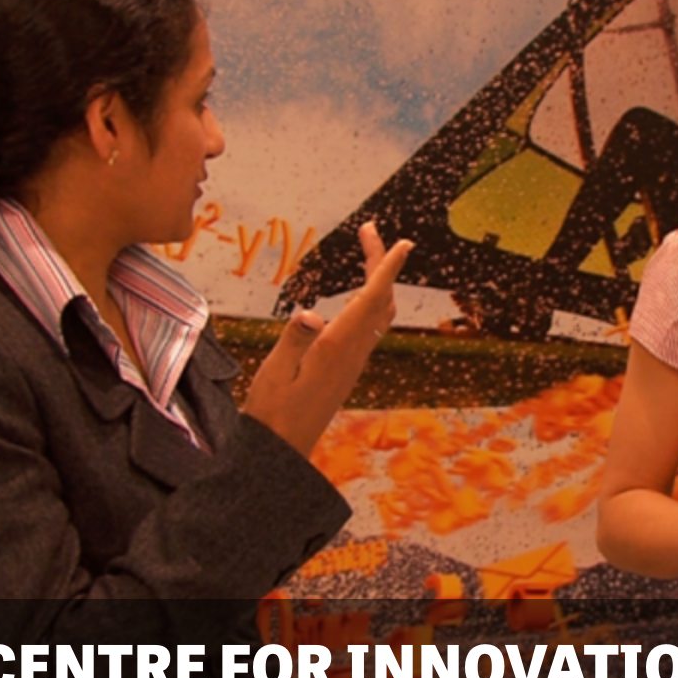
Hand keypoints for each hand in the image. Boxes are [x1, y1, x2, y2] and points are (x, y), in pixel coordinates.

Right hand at [244, 221, 411, 454]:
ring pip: (379, 313)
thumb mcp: (274, 373)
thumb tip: (310, 316)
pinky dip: (372, 299)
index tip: (404, 243)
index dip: (386, 269)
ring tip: (369, 252)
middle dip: (380, 261)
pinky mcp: (348, 367)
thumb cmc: (273, 411)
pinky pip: (370, 326)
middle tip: (369, 229)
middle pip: (379, 299)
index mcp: (336, 347)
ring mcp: (353, 361)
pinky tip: (361, 294)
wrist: (284, 448)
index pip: (368, 299)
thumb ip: (293, 341)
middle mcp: (352, 352)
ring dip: (379, 280)